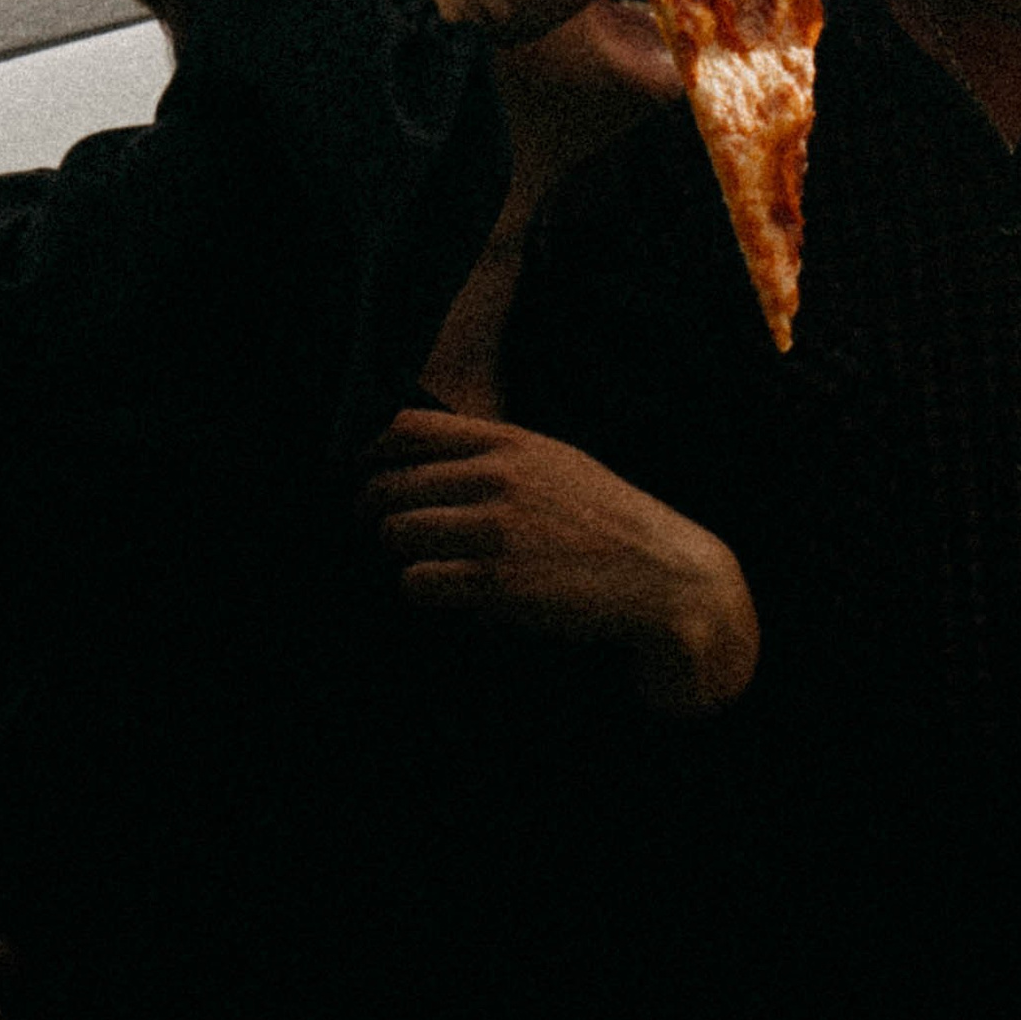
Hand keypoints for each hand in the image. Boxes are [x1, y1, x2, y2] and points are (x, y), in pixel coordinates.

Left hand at [361, 409, 759, 718]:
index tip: (361, 471)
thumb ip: (496, 452)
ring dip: (399, 553)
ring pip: (395, 535)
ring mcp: (495, 531)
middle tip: (376, 527)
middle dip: (370, 510)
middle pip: (389, 485)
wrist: (659, 574)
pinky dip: (421, 589)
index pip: (406, 427)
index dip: (368, 450)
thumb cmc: (606, 519)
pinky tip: (445, 592)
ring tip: (421, 561)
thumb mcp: (556, 462)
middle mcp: (497, 479)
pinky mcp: (495, 584)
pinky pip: (417, 582)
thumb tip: (426, 455)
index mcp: (509, 442)